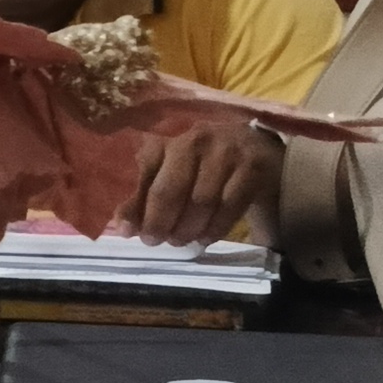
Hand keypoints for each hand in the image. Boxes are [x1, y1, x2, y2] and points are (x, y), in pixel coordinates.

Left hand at [123, 117, 279, 247]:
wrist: (258, 146)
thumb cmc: (205, 164)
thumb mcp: (173, 172)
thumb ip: (146, 196)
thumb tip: (123, 228)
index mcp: (169, 142)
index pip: (146, 172)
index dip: (134, 205)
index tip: (128, 232)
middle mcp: (195, 141)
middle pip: (171, 189)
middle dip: (160, 221)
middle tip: (155, 241)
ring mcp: (226, 152)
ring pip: (201, 200)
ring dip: (188, 228)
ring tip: (180, 241)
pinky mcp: (252, 168)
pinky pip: (230, 205)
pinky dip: (215, 227)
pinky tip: (205, 238)